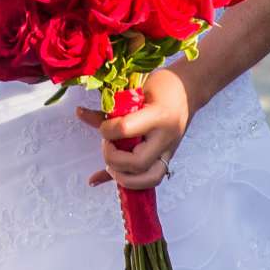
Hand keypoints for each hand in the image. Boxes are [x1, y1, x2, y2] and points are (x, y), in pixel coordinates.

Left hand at [81, 68, 191, 188]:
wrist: (190, 91)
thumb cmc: (164, 86)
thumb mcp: (137, 90)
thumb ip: (112, 108)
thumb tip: (80, 113)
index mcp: (159, 116)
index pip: (126, 130)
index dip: (107, 130)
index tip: (103, 126)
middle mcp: (165, 138)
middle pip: (138, 164)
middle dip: (114, 159)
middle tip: (107, 144)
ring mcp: (168, 151)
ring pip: (149, 179)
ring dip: (124, 178)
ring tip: (111, 165)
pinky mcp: (166, 158)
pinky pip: (148, 179)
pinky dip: (123, 183)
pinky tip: (96, 180)